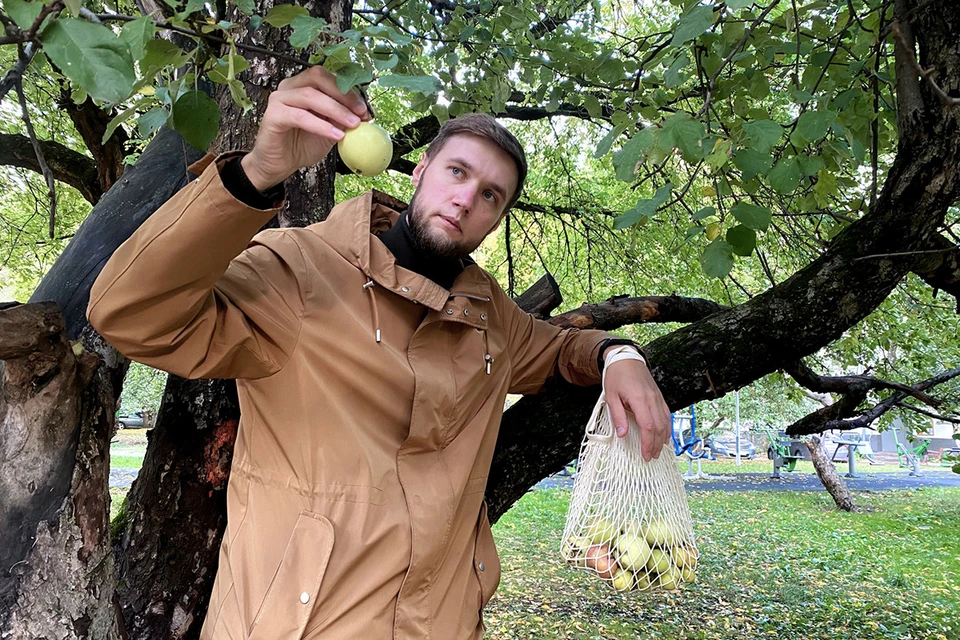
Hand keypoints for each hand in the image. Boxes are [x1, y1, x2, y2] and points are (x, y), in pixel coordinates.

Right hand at [241, 66, 371, 190]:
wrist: (281, 164)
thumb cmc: (303, 144)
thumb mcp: (330, 130)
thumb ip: (343, 119)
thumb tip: (364, 113)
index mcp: (304, 85)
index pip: (328, 78)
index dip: (349, 90)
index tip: (365, 109)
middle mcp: (290, 87)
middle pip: (318, 78)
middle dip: (343, 94)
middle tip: (360, 112)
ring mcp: (280, 99)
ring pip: (310, 95)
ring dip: (336, 110)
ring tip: (353, 124)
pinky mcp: (273, 115)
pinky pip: (300, 116)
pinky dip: (320, 125)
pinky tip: (336, 135)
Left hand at [603, 359, 670, 460]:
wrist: (626, 359)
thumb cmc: (617, 376)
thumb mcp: (611, 396)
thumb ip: (617, 416)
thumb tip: (622, 434)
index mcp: (639, 399)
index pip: (648, 426)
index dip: (648, 443)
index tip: (645, 454)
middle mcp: (651, 399)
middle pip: (659, 427)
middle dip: (656, 444)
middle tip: (651, 457)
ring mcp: (657, 398)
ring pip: (665, 422)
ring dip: (662, 438)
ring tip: (658, 451)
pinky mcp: (659, 396)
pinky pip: (667, 414)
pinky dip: (668, 427)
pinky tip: (665, 437)